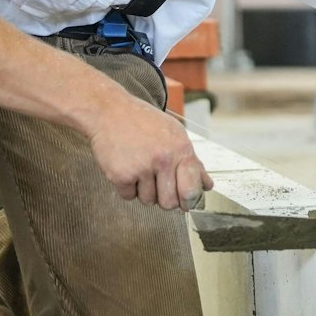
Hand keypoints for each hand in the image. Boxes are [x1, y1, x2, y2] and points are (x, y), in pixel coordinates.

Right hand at [87, 96, 212, 209]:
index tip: (185, 201)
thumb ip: (192, 161)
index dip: (189, 201)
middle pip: (169, 203)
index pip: (192, 191)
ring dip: (144, 191)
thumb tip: (206, 185)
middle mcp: (163, 159)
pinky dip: (127, 187)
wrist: (109, 111)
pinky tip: (126, 167)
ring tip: (139, 168)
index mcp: (180, 149)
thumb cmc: (143, 122)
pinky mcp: (120, 175)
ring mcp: (141, 168)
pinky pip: (129, 197)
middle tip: (157, 183)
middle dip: (164, 198)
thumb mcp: (174, 134)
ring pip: (148, 201)